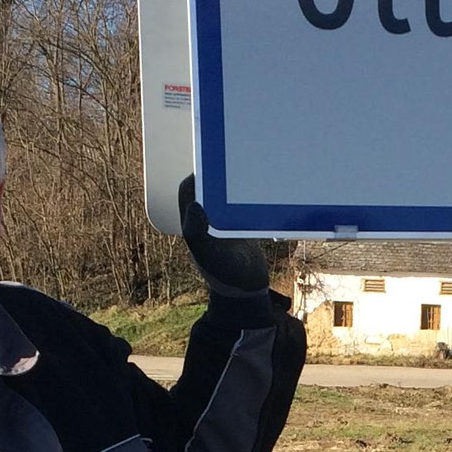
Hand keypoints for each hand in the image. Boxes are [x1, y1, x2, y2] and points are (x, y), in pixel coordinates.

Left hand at [179, 174, 269, 296]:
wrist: (247, 292)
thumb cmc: (225, 275)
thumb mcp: (209, 255)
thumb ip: (197, 232)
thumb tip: (193, 204)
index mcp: (194, 223)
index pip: (188, 190)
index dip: (196, 175)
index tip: (211, 163)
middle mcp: (207, 221)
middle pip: (208, 189)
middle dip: (217, 174)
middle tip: (233, 159)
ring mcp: (224, 224)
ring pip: (225, 196)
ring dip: (234, 184)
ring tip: (248, 169)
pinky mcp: (241, 229)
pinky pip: (242, 207)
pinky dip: (249, 197)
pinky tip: (263, 188)